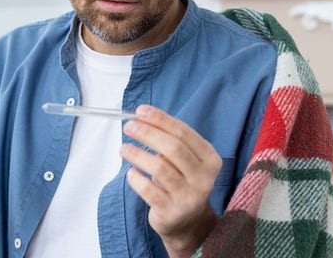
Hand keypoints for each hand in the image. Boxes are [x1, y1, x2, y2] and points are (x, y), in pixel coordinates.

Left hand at [120, 105, 220, 256]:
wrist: (186, 222)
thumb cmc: (179, 180)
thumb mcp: (182, 160)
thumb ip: (167, 138)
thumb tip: (140, 116)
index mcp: (209, 159)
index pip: (184, 133)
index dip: (161, 120)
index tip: (140, 111)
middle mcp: (204, 178)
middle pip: (173, 148)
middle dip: (147, 133)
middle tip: (128, 127)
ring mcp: (190, 196)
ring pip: (159, 168)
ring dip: (137, 154)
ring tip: (123, 149)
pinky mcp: (172, 211)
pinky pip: (148, 190)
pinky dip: (136, 178)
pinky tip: (131, 173)